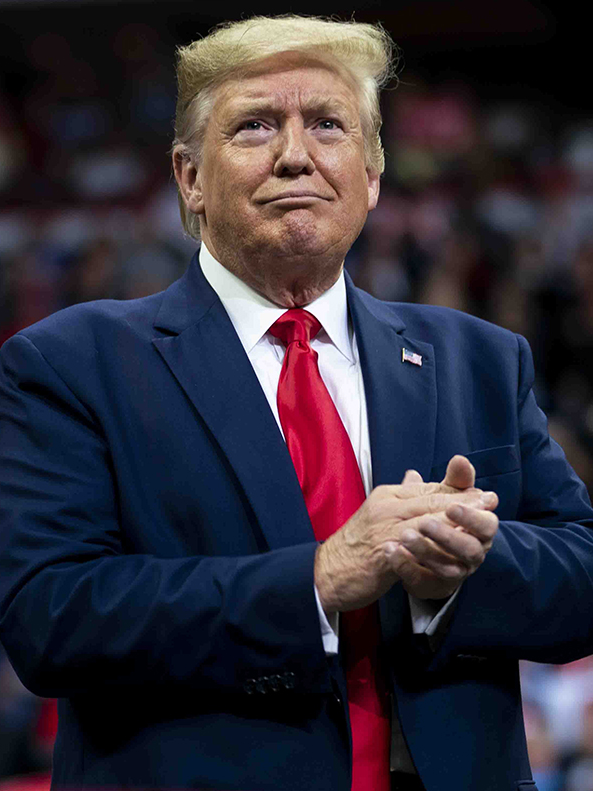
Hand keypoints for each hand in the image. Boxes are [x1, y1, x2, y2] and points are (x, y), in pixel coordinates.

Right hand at [314, 455, 497, 611]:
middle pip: (430, 501)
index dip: (457, 492)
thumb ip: (400, 496)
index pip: (427, 489)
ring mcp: (383, 530)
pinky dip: (438, 550)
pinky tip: (456, 554)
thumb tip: (415, 476)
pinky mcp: (382, 554)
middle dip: (463, 502)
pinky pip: (415, 550)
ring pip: (427, 521)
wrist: (327, 571)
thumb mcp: (378, 514)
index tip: (483, 494)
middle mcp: (385, 508)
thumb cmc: (355, 545)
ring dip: (456, 522)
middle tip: (489, 502)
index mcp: (387, 497)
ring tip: (479, 525)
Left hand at [384, 456, 498, 599]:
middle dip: (448, 535)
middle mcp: (472, 553)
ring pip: (446, 567)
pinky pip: (423, 580)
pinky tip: (390, 551)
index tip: (451, 506)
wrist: (419, 550)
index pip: (486, 524)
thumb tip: (459, 460)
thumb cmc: (440, 518)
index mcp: (480, 530)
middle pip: (469, 549)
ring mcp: (455, 573)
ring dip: (425, 550)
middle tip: (424, 523)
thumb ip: (454, 481)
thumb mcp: (445, 497)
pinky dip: (407, 566)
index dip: (470, 516)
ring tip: (403, 535)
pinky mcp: (434, 586)